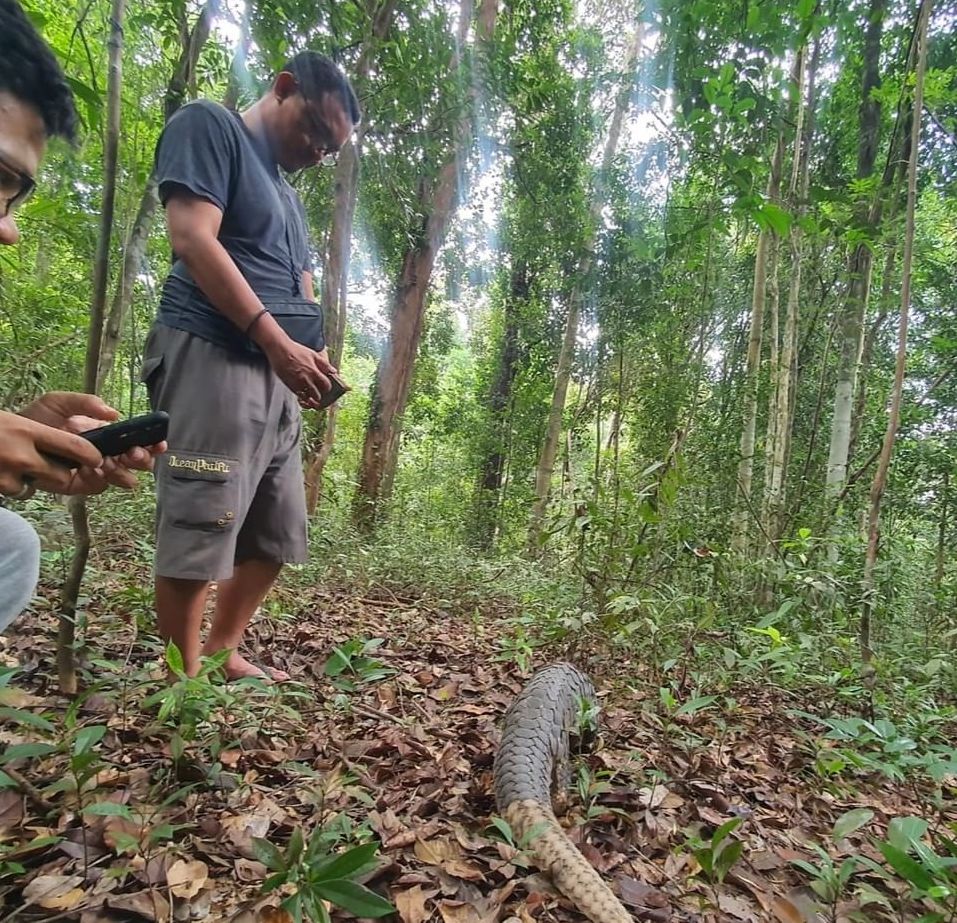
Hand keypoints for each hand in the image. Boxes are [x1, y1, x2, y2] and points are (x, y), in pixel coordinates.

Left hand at [13, 392, 165, 494]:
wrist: (11, 440)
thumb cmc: (35, 419)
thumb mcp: (59, 402)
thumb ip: (85, 403)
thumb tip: (114, 414)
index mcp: (108, 434)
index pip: (138, 440)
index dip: (152, 443)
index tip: (158, 443)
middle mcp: (106, 453)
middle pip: (137, 462)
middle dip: (141, 459)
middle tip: (133, 454)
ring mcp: (94, 470)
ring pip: (123, 478)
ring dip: (122, 472)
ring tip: (110, 463)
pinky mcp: (79, 485)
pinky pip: (99, 486)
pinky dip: (99, 480)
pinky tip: (91, 471)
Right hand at [263, 337, 337, 409]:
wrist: (279, 350)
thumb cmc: (296, 350)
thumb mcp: (313, 354)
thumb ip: (324, 364)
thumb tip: (334, 371)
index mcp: (314, 372)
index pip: (326, 386)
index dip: (327, 388)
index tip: (326, 387)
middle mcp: (306, 380)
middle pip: (317, 395)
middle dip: (319, 395)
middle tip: (318, 392)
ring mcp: (297, 384)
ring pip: (307, 398)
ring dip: (311, 398)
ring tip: (311, 396)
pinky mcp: (289, 386)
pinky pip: (298, 396)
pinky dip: (302, 398)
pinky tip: (303, 394)